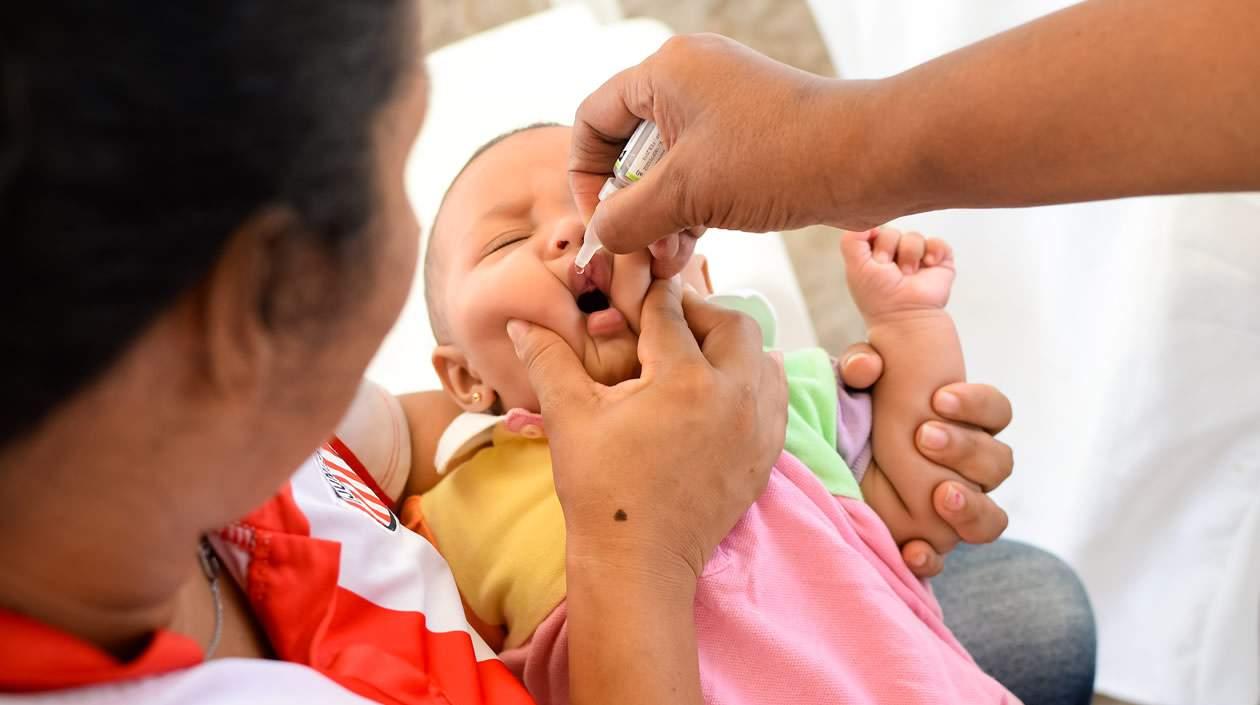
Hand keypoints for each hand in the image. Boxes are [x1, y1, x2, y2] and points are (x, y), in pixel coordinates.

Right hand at [507, 279, 786, 580]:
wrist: (637, 560)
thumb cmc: (601, 488)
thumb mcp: (569, 416)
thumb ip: (548, 359)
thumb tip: (520, 322)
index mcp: (685, 380)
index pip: (672, 314)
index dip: (650, 299)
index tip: (639, 294)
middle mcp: (734, 396)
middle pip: (732, 325)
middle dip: (700, 315)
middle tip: (668, 324)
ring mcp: (758, 427)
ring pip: (762, 357)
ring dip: (732, 346)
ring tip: (695, 356)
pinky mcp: (766, 454)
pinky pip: (774, 397)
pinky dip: (753, 381)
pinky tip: (722, 390)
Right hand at [570, 34, 878, 277]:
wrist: (870, 159)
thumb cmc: (780, 158)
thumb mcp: (688, 193)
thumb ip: (629, 217)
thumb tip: (600, 238)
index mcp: (667, 72)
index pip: (594, 119)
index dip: (586, 174)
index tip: (600, 221)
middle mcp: (692, 81)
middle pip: (630, 147)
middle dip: (629, 206)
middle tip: (634, 251)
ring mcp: (725, 110)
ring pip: (667, 169)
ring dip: (660, 217)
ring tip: (666, 261)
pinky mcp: (751, 139)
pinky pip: (702, 175)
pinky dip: (691, 212)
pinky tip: (690, 251)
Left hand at [839, 345, 1012, 578]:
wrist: (846, 433)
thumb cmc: (868, 397)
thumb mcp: (863, 372)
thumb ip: (864, 362)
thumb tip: (866, 366)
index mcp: (973, 424)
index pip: (996, 412)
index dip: (975, 405)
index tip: (938, 396)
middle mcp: (974, 469)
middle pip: (997, 465)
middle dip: (965, 451)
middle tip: (924, 436)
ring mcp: (955, 504)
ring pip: (989, 518)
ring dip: (969, 507)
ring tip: (940, 495)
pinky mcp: (925, 534)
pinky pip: (941, 554)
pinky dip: (930, 558)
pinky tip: (912, 553)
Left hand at [841, 227, 955, 322]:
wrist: (904, 315)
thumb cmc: (877, 296)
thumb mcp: (855, 265)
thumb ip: (852, 239)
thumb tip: (866, 219)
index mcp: (874, 255)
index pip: (873, 229)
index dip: (873, 241)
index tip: (873, 261)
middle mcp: (895, 254)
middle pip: (892, 231)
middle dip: (889, 250)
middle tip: (890, 271)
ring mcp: (918, 257)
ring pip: (914, 236)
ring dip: (910, 256)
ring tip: (908, 275)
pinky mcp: (939, 261)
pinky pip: (938, 243)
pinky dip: (933, 252)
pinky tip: (928, 266)